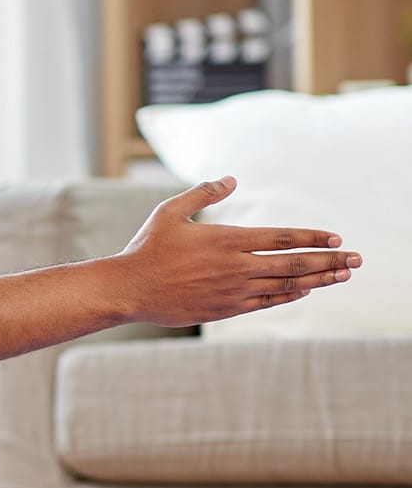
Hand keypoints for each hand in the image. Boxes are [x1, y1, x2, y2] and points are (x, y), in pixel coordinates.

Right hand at [114, 176, 360, 325]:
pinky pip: (266, 302)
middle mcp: (236, 266)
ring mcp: (233, 290)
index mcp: (227, 239)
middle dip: (330, 260)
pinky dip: (289, 295)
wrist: (129, 289)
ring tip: (341, 275)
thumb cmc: (147, 248)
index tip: (337, 238)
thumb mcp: (170, 211)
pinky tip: (305, 291)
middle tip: (356, 260)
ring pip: (286, 284)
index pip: (283, 237)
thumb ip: (203, 193)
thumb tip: (231, 178)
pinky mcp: (225, 309)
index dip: (314, 237)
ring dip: (319, 279)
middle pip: (294, 263)